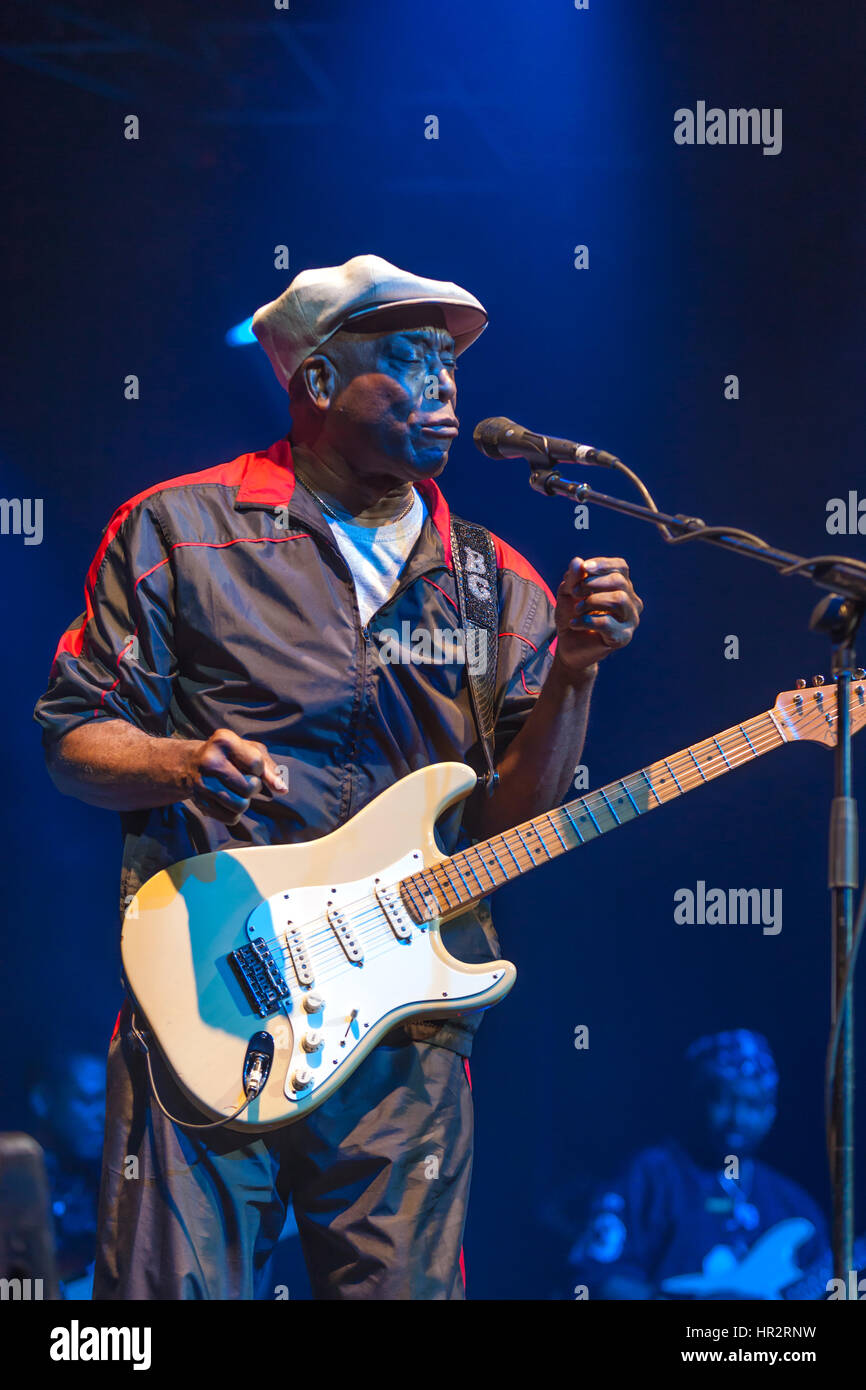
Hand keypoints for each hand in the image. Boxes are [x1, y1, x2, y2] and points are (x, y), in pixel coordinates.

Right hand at [183, 728, 286, 823]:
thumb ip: (269, 768)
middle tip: (244, 780)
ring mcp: (202, 783)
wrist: (191, 764)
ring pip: (241, 805)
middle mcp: (210, 761)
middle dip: (253, 787)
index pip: (256, 764)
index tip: (249, 766)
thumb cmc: (229, 755)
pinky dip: (235, 813)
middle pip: (249, 787)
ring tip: (236, 791)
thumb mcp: (249, 750)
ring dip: (245, 801)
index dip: (259, 769)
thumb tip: (282, 789)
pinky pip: (231, 818)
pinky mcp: (200, 802)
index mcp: (224, 741)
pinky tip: (227, 800)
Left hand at [553, 555, 642, 681]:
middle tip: (575, 592)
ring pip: (619, 599)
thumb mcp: (567, 592)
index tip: (584, 568)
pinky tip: (574, 623)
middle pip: (620, 581)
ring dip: (592, 601)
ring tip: (577, 609)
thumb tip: (578, 561)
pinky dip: (587, 620)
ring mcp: (630, 620)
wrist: (569, 644)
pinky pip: (608, 623)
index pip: (621, 567)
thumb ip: (573, 578)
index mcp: (621, 586)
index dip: (603, 564)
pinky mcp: (623, 637)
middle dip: (593, 583)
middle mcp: (631, 601)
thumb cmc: (572, 614)